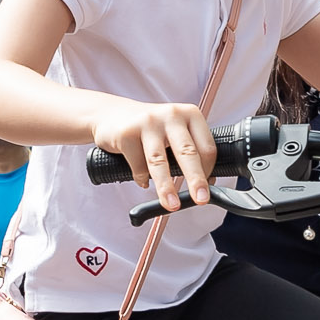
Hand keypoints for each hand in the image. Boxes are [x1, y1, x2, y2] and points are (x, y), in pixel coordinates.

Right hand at [93, 100, 217, 211]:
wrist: (111, 114)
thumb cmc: (150, 128)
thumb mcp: (175, 131)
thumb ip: (189, 151)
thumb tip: (204, 183)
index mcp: (190, 114)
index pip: (206, 147)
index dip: (208, 171)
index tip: (205, 189)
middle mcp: (171, 115)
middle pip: (187, 152)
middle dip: (196, 179)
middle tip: (201, 199)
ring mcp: (148, 123)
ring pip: (160, 161)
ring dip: (166, 187)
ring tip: (171, 205)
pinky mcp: (127, 133)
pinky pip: (138, 165)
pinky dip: (142, 179)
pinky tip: (143, 181)